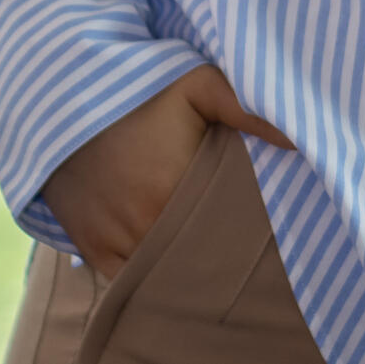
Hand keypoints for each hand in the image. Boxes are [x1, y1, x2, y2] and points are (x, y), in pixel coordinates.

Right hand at [40, 63, 295, 283]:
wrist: (63, 96)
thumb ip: (248, 108)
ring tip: (209, 249)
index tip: (265, 224)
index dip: (248, 230)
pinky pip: (130, 281)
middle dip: (220, 250)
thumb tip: (300, 139)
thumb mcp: (198, 83)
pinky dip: (151, 274)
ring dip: (185, 264)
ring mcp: (118, 243)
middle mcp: (147, 226)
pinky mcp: (94, 251)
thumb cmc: (139, 88)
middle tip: (240, 239)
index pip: (228, 230)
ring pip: (165, 272)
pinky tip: (172, 261)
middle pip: (198, 256)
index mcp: (179, 189)